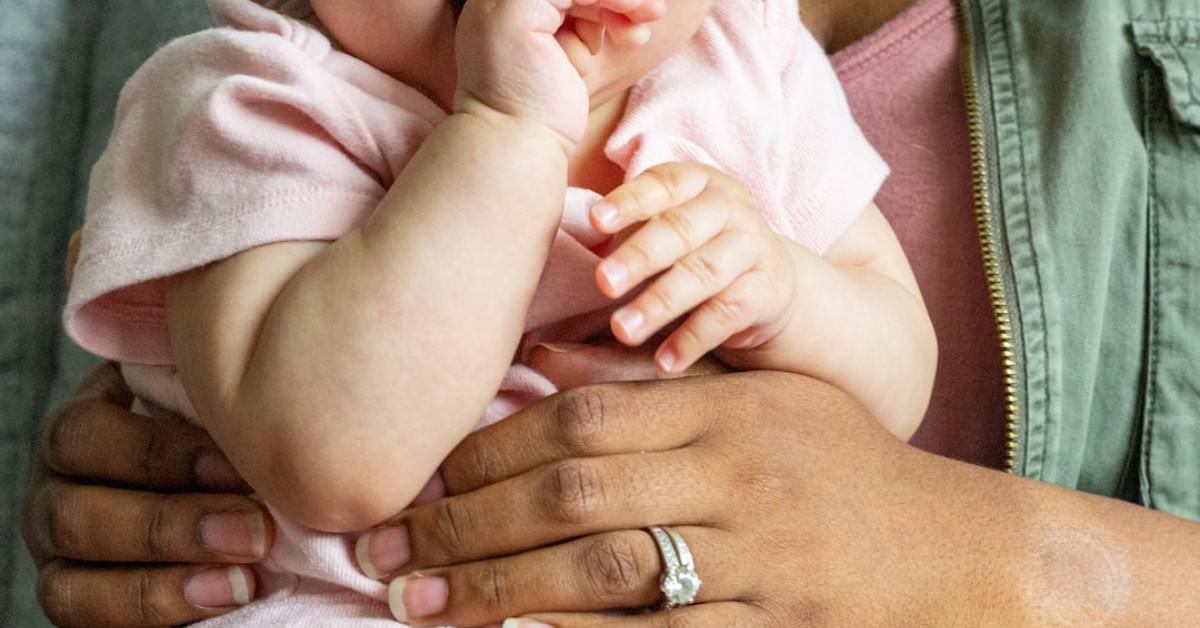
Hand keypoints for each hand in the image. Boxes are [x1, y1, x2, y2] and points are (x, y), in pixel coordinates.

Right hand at [20, 362, 274, 627]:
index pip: (85, 435)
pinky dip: (157, 617)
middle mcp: (56, 491)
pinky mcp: (79, 600)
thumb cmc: (221, 436)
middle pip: (76, 514)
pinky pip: (91, 624)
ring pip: (72, 584)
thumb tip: (266, 390)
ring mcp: (60, 556)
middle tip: (255, 532)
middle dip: (171, 527)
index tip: (236, 465)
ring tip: (241, 582)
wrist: (223, 495)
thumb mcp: (210, 404)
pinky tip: (220, 604)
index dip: (159, 453)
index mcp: (82, 426)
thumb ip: (213, 397)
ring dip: (164, 586)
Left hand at [353, 369, 1199, 626]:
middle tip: (386, 549)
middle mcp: (735, 476)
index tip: (426, 474)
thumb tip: (548, 384)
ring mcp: (756, 560)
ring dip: (497, 586)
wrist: (959, 553)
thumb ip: (667, 396)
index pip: (583, 417)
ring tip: (418, 602)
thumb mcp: (768, 407)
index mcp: (726, 411)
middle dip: (467, 521)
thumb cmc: (846, 469)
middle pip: (574, 492)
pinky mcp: (770, 626)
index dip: (491, 446)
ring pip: (603, 567)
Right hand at [453, 0, 662, 145]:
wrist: (518, 147)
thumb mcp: (568, 52)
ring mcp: (499, 2)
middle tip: (654, 12)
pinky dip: (608, 2)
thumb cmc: (543, 113)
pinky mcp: (513, 10)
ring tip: (645, 23)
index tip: (645, 12)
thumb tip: (626, 3)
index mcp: (505, 7)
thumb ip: (580, 19)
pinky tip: (628, 31)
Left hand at [591, 162, 798, 372]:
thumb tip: (566, 246)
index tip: (596, 221)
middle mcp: (729, 208)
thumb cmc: (696, 250)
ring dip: (659, 303)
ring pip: (704, 273)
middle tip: (603, 283)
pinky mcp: (767, 290)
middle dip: (639, 256)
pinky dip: (692, 339)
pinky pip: (727, 314)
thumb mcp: (667, 230)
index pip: (663, 184)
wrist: (768, 284)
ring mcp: (753, 247)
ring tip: (623, 331)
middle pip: (681, 228)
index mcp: (698, 183)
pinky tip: (664, 361)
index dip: (629, 201)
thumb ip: (628, 231)